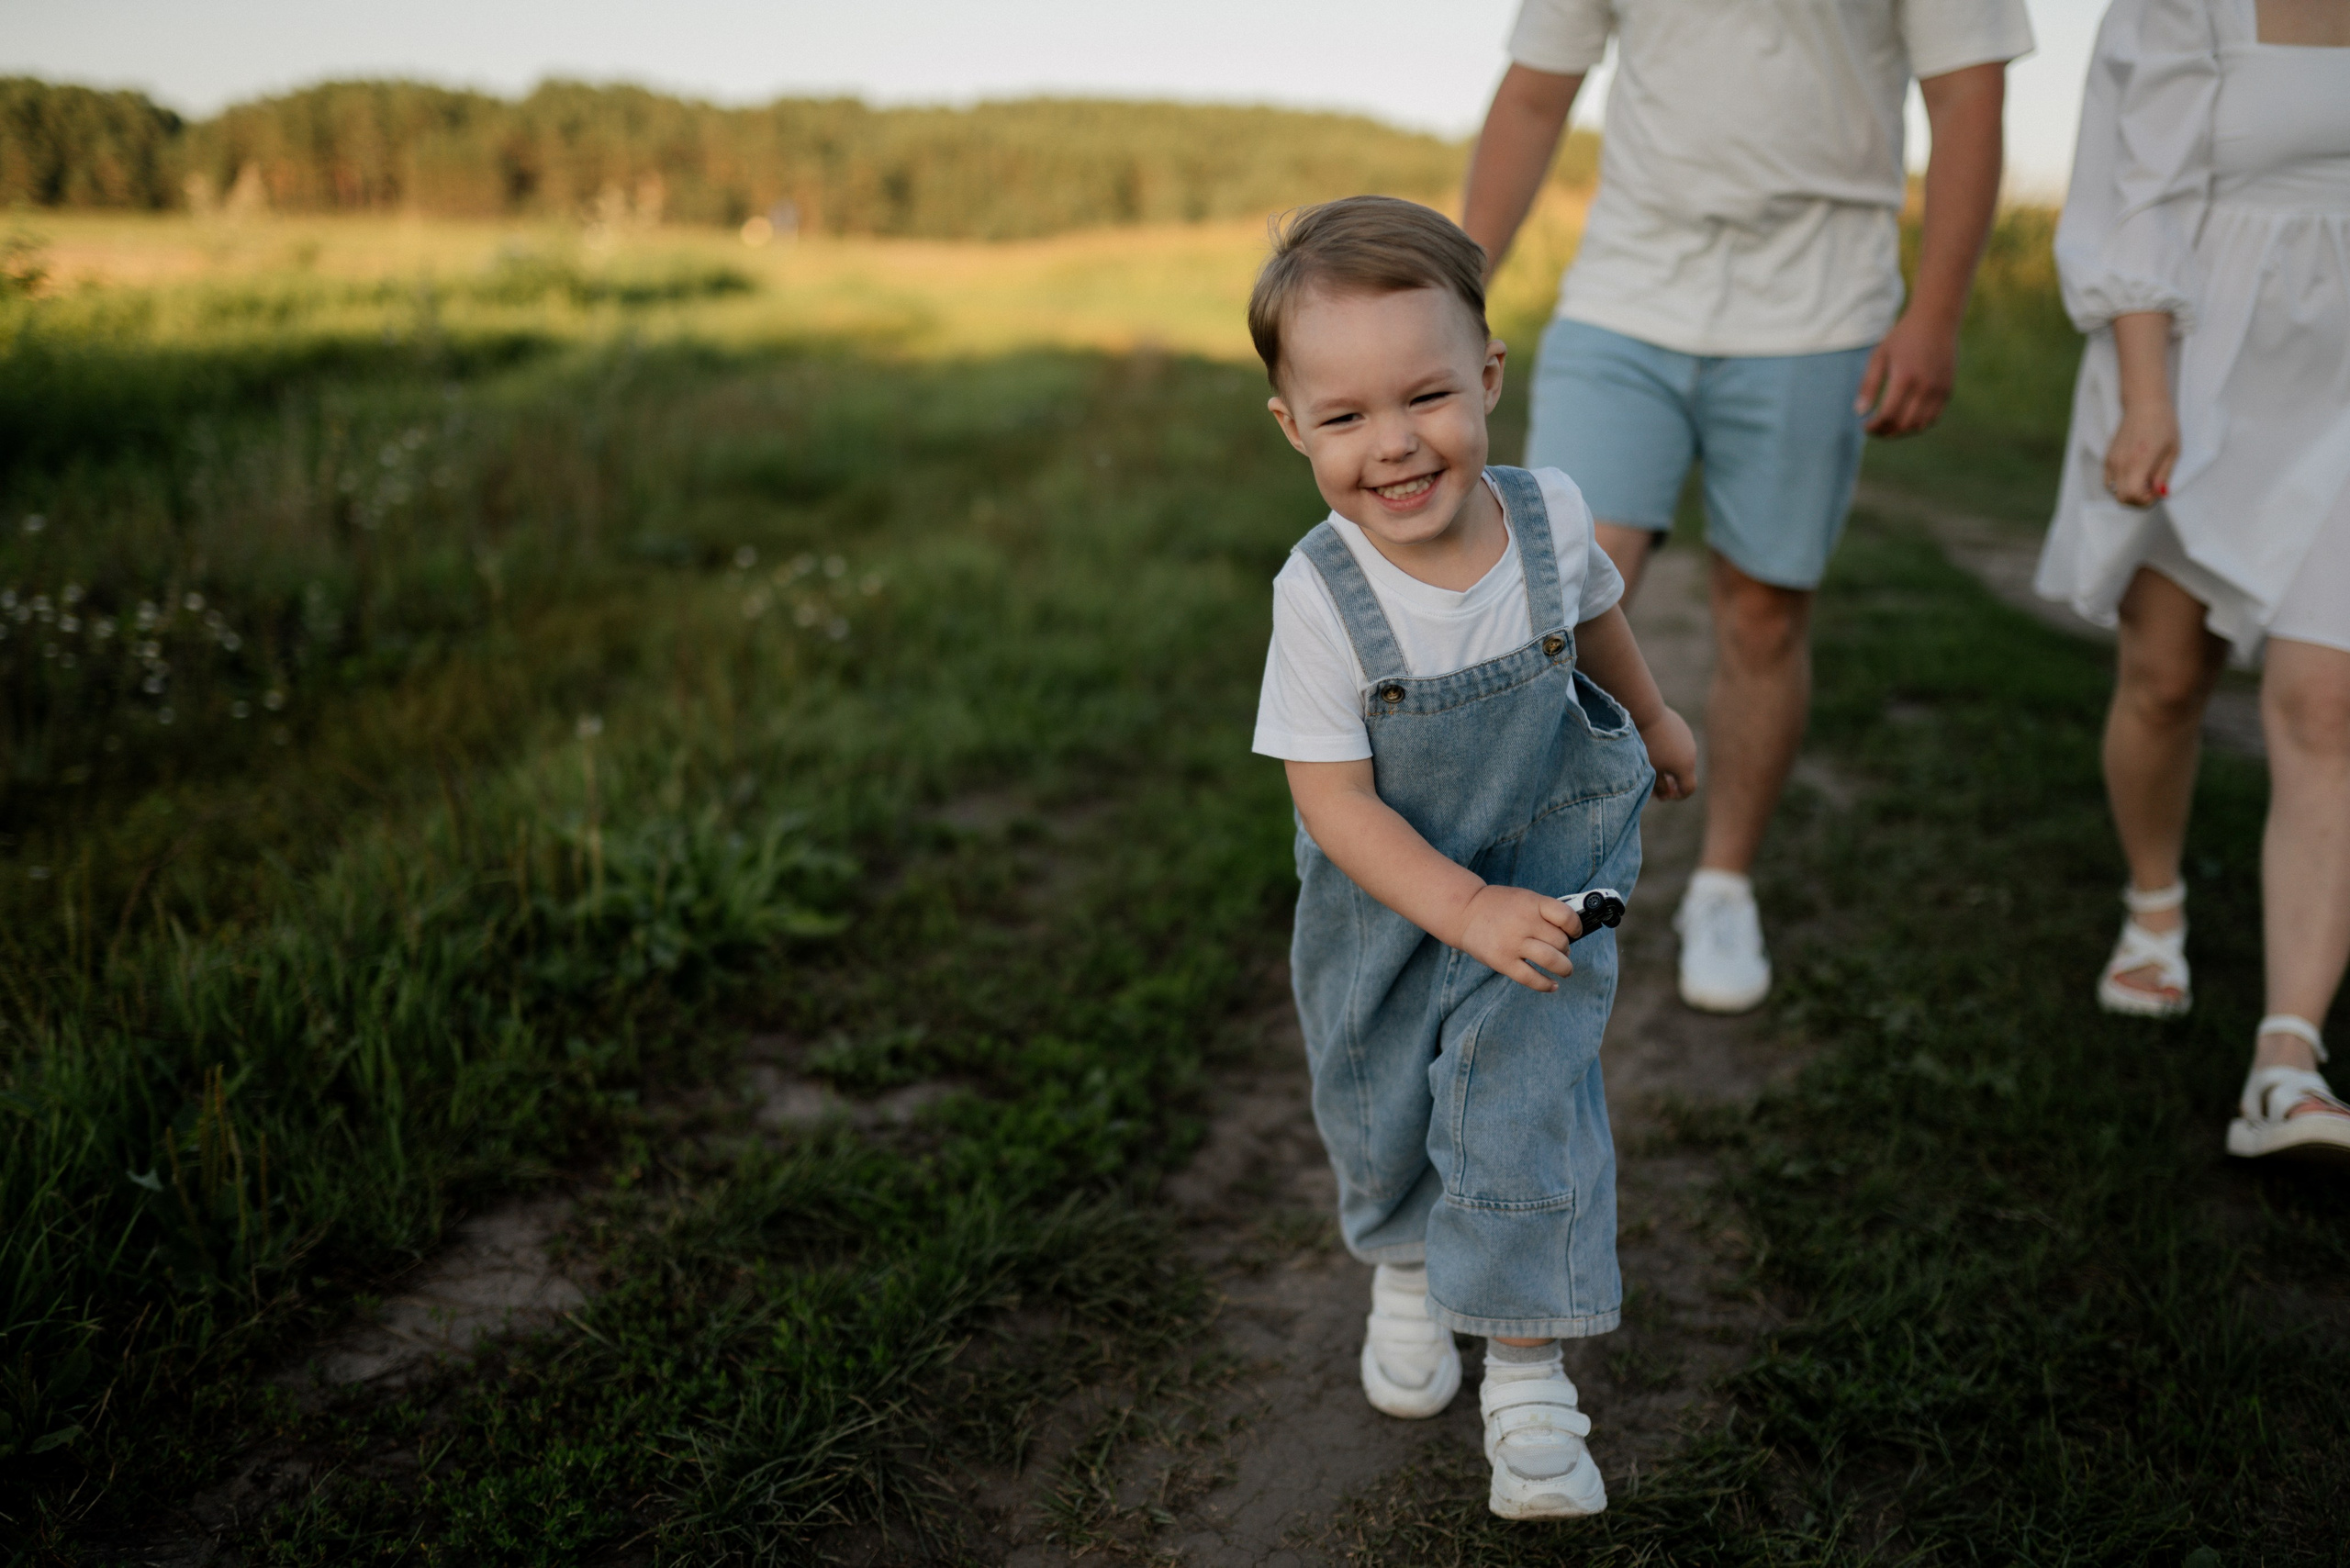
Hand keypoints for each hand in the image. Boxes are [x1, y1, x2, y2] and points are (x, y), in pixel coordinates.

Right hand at [1456, 885, 1578, 991]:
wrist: (1465, 912)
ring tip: (1565, 970)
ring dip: (1564, 968)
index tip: (1575, 933)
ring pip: (1552, 961)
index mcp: (1532, 903)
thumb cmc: (1499, 906)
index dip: (1576, 928)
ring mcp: (1513, 943)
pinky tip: (1552, 985)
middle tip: (1561, 951)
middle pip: (1560, 942)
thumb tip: (1569, 936)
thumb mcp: (1524, 898)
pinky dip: (1546, 984)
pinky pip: (1531, 978)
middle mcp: (1524, 923)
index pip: (1566, 917)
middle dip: (1566, 949)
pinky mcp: (1503, 961)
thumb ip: (1545, 912)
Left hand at [1640, 705, 1697, 799]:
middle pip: (1685, 773)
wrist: (1646, 713)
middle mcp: (1691, 753)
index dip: (1678, 796)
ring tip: (1653, 761)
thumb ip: (1659, 787)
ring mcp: (1688, 738)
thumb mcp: (1650, 770)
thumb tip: (1665, 796)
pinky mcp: (1681, 726)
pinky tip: (1654, 744)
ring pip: (1681, 757)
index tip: (1665, 795)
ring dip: (1671, 763)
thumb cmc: (1646, 745)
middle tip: (1657, 782)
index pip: (1689, 789)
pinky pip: (1678, 743)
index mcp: (1685, 766)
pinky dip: (1670, 749)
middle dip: (1673, 780)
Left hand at [1854, 310, 1958, 437]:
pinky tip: (1905, 419)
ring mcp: (1939, 389)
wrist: (1936, 321)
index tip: (1865, 426)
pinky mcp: (1948, 390)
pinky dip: (1918, 424)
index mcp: (1904, 377)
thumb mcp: (1879, 356)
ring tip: (1888, 427)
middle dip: (1886, 432)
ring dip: (1902, 431)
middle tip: (1875, 430)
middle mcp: (1925, 386)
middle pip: (1904, 424)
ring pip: (1920, 425)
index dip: (1875, 426)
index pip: (1888, 415)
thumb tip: (1859, 412)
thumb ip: (1868, 385)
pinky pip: (1933, 418)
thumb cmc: (1903, 337)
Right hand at [2103, 398, 2178, 507]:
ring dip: (2128, 492)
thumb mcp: (2172, 451)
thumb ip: (2164, 475)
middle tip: (2152, 490)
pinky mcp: (2108, 458)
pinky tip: (2134, 474)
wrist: (2144, 405)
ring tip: (2144, 481)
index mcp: (2138, 462)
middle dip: (2137, 500)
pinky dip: (2121, 484)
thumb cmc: (2162, 424)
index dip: (2146, 500)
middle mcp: (2121, 464)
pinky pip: (2109, 481)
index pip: (2132, 495)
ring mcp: (2111, 462)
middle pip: (2121, 498)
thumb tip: (2160, 494)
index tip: (2157, 492)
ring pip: (2114, 491)